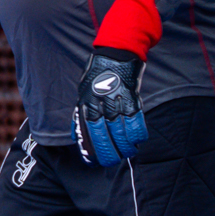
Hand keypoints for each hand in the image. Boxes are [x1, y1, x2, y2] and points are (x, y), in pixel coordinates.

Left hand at [73, 47, 147, 164]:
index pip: (87, 134)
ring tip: (129, 152)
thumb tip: (75, 135)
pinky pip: (135, 120)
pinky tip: (138, 140)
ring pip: (121, 132)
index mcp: (86, 104)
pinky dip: (138, 133)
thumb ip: (80, 114)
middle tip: (114, 161)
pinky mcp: (131, 97)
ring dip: (126, 146)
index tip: (95, 162)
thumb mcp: (83, 92)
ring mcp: (116, 101)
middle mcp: (99, 104)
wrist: (116, 53)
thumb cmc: (98, 75)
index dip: (92, 151)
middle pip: (104, 136)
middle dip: (109, 153)